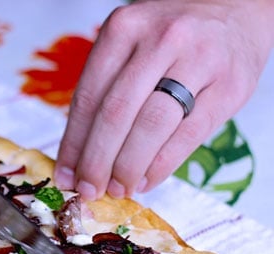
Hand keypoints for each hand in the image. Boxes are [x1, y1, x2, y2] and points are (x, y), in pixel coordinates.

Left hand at [54, 0, 273, 199]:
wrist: (236, 11)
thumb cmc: (171, 38)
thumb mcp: (130, 46)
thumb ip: (105, 91)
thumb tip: (78, 157)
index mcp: (124, 28)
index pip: (88, 97)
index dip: (73, 144)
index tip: (65, 175)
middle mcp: (161, 40)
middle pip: (116, 113)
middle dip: (97, 161)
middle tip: (88, 189)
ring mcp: (199, 60)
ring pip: (151, 126)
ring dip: (128, 167)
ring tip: (117, 189)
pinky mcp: (230, 86)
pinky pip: (188, 135)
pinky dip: (161, 165)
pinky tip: (146, 180)